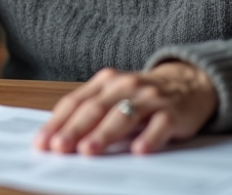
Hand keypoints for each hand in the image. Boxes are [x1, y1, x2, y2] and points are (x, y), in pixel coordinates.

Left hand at [34, 62, 218, 154]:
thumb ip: (91, 111)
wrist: (190, 82)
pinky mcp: (172, 111)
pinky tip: (138, 150)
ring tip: (88, 150)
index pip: (75, 102)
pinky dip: (149, 138)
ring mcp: (149, 97)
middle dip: (74, 130)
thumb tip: (59, 138)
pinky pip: (159, 125)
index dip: (57, 122)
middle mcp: (124, 86)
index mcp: (105, 82)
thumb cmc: (143, 95)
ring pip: (123, 116)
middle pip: (95, 109)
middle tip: (59, 148)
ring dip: (104, 134)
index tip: (42, 142)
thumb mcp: (115, 96)